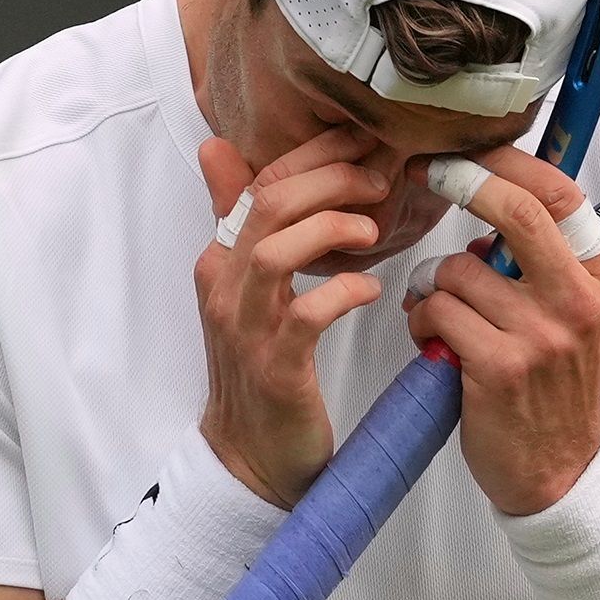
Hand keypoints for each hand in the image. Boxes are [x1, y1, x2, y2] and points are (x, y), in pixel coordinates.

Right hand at [194, 128, 390, 507]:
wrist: (250, 458)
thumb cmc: (264, 368)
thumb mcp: (250, 289)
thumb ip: (244, 221)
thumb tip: (219, 149)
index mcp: (221, 261)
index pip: (262, 182)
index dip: (315, 154)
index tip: (364, 141)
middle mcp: (225, 288)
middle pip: (269, 204)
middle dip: (330, 179)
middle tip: (380, 180)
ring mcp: (246, 329)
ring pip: (276, 251)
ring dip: (331, 229)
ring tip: (374, 230)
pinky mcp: (275, 368)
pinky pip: (306, 316)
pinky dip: (342, 292)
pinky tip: (372, 289)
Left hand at [403, 147, 599, 515]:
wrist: (560, 468)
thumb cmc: (555, 382)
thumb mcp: (575, 310)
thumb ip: (545, 256)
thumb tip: (493, 195)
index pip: (558, 192)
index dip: (502, 162)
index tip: (461, 152)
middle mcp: (577, 299)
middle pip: (515, 210)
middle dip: (460, 182)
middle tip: (424, 174)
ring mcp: (540, 334)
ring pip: (457, 269)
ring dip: (431, 285)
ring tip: (440, 313)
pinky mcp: (498, 367)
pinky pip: (438, 312)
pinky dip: (422, 320)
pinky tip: (433, 342)